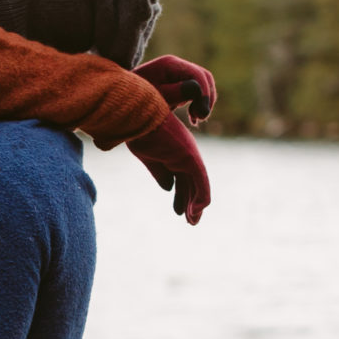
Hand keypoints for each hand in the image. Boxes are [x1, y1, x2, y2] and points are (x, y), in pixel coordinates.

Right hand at [124, 110, 211, 224]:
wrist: (138, 117)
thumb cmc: (139, 133)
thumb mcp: (149, 158)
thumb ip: (160, 173)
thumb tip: (169, 188)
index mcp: (175, 154)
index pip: (182, 179)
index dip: (181, 196)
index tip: (179, 211)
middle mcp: (185, 156)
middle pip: (191, 184)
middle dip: (190, 203)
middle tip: (191, 220)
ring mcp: (189, 158)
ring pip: (198, 186)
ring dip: (196, 206)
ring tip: (193, 221)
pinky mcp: (191, 159)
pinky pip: (201, 183)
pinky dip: (200, 198)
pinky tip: (196, 211)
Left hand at [134, 55, 215, 123]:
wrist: (121, 99)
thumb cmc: (135, 99)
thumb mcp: (155, 98)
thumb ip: (175, 93)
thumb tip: (197, 89)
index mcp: (170, 64)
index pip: (197, 74)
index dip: (204, 93)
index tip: (201, 114)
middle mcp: (175, 65)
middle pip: (204, 77)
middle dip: (206, 97)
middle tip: (201, 117)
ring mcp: (177, 73)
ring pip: (202, 84)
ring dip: (204, 102)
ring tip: (196, 119)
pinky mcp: (178, 84)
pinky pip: (196, 91)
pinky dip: (198, 104)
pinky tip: (193, 119)